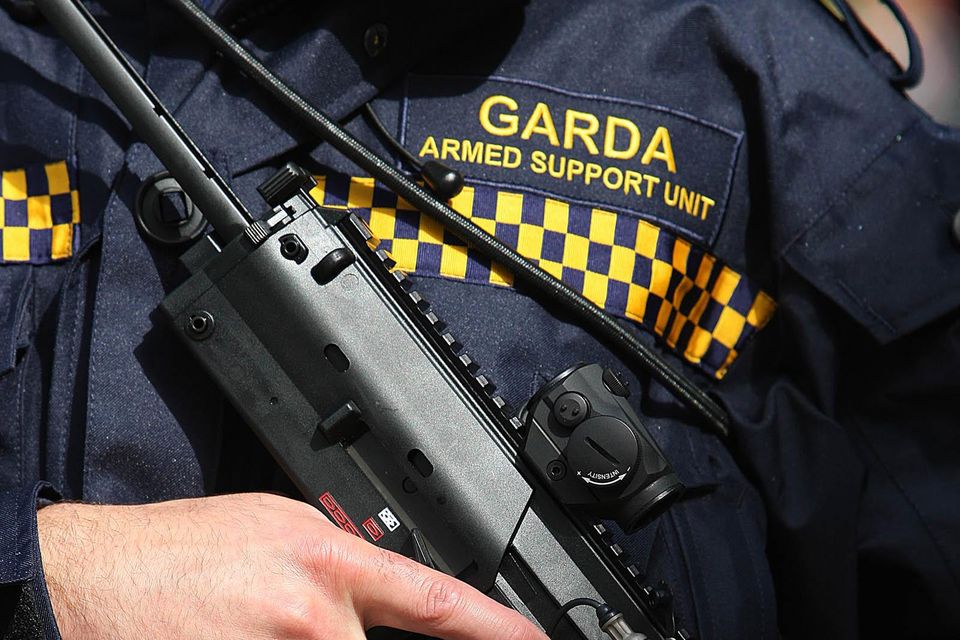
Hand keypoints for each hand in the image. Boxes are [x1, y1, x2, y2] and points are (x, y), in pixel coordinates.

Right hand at [37, 493, 546, 639]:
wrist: (92, 578)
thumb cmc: (176, 551)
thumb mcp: (275, 527)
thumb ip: (341, 561)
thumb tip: (384, 595)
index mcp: (326, 559)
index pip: (433, 598)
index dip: (493, 627)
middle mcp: (312, 616)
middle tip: (291, 619)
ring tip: (249, 620)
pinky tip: (238, 634)